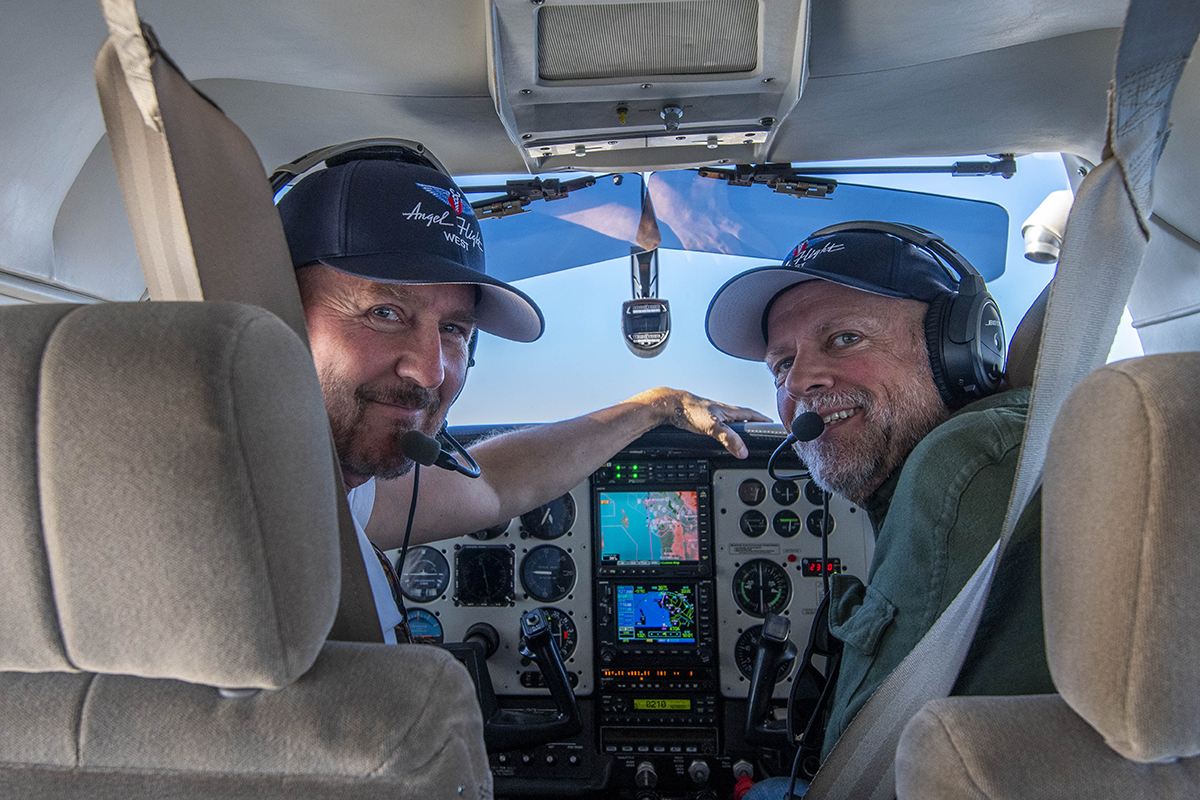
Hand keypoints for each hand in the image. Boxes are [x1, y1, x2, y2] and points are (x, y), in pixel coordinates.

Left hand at [627, 387, 770, 458]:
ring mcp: (715, 416)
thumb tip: (743, 451)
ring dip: (740, 431)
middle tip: (762, 435)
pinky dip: (726, 434)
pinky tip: (722, 439)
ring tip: (745, 440)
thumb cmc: (690, 410)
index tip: (775, 425)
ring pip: (732, 424)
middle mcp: (724, 412)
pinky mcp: (704, 421)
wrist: (671, 406)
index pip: (754, 415)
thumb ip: (729, 438)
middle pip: (745, 420)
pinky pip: (721, 428)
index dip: (764, 420)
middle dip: (754, 427)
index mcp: (731, 411)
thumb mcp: (712, 427)